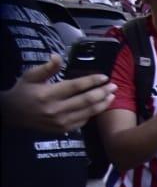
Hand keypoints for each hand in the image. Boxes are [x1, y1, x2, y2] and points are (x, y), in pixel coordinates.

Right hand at [0, 55, 114, 133]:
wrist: (13, 114)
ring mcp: (60, 122)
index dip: (92, 81)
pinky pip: (83, 122)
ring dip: (102, 104)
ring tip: (112, 96)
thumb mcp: (31, 76)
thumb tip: (58, 56)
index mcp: (48, 94)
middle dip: (103, 92)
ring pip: (88, 113)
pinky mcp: (63, 130)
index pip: (76, 86)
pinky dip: (92, 114)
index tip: (104, 77)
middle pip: (86, 100)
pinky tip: (99, 107)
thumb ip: (46, 68)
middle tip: (114, 86)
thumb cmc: (23, 92)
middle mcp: (56, 109)